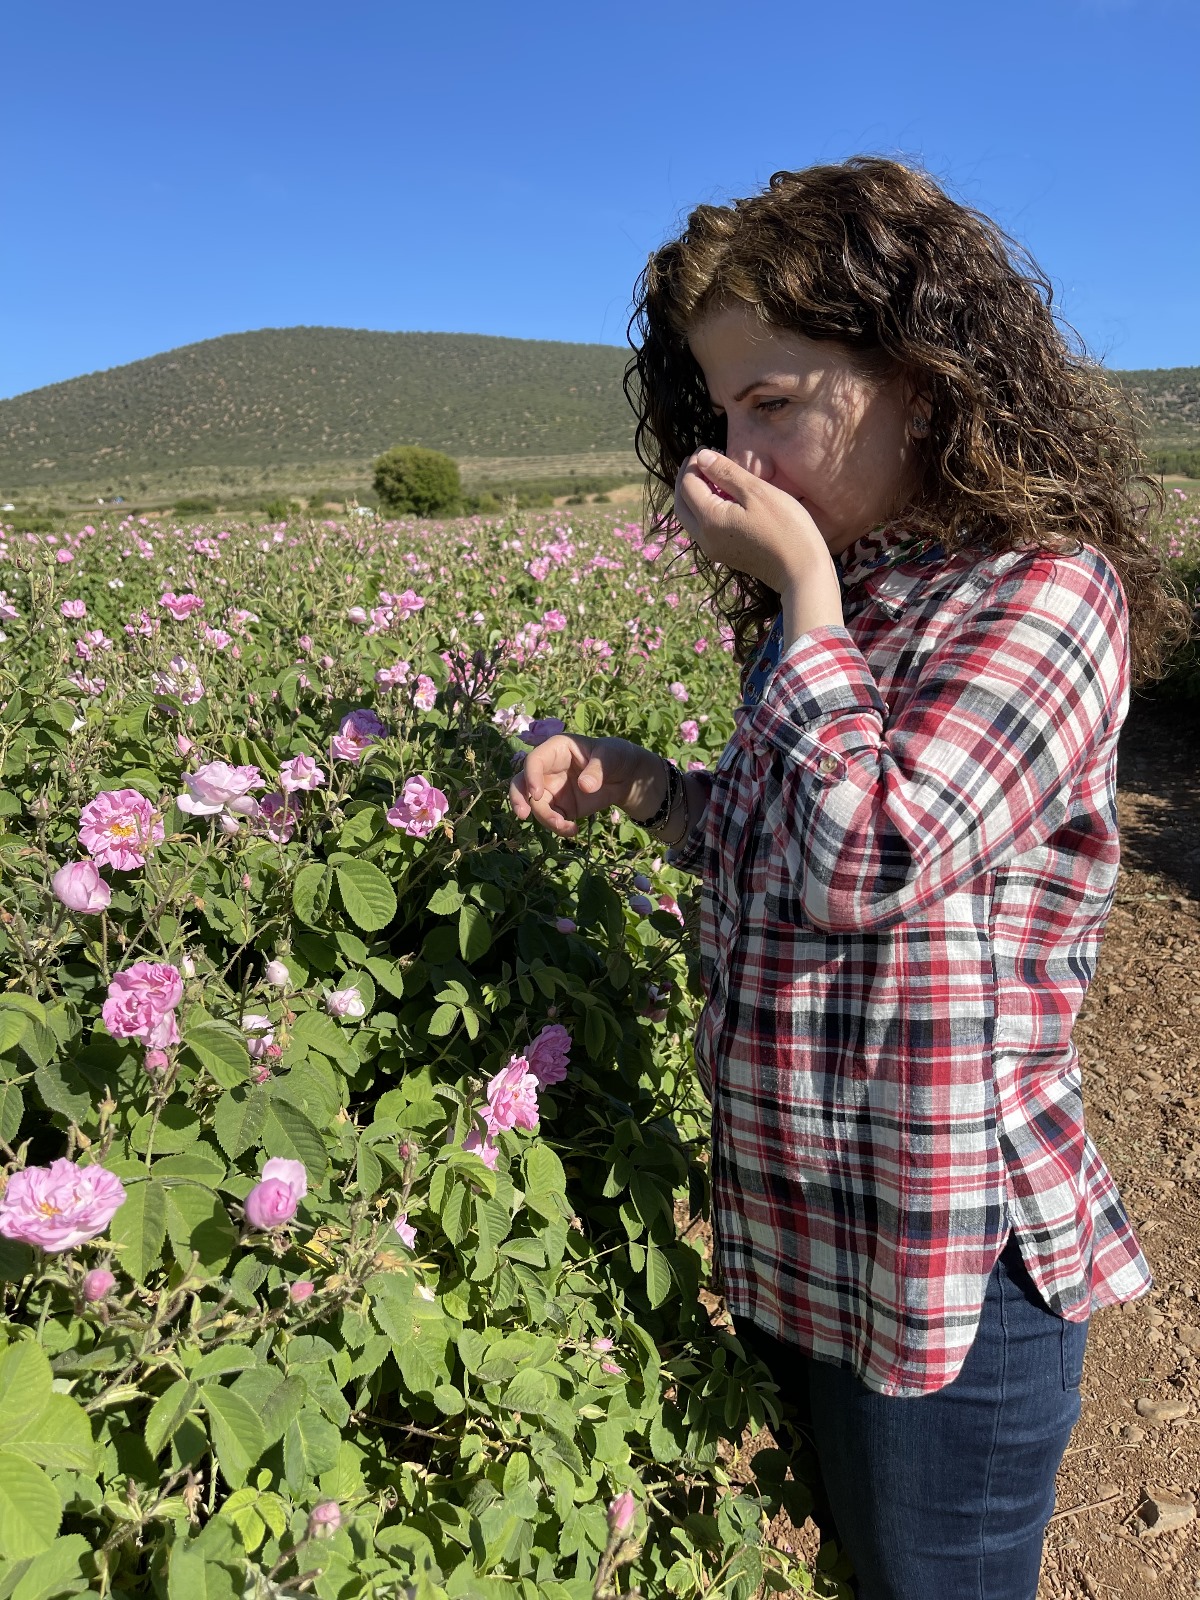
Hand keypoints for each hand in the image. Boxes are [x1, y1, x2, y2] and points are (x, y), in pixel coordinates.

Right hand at [508, 735, 657, 838]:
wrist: (625, 777)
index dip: (531, 776)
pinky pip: (551, 818)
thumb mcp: (610, 757)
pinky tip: (573, 830)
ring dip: (545, 819)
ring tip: (566, 827)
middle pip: (522, 782)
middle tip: (522, 815)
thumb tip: (584, 787)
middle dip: (518, 798)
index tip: (536, 795)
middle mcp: (548, 770)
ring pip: (535, 805)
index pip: (535, 761)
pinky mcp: (560, 807)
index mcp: (556, 750)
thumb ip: (597, 769)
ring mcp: (551, 790)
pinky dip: (558, 827)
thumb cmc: (614, 757)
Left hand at [673, 448, 834, 593]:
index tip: (706, 448)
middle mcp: (704, 538)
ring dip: (694, 496)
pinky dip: (705, 510)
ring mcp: (713, 549)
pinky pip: (704, 528)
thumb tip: (702, 457)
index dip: (694, 464)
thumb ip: (726, 473)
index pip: (688, 485)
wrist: (802, 572)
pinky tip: (721, 499)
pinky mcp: (725, 555)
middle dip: (686, 480)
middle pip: (682, 504)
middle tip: (699, 460)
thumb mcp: (757, 492)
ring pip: (691, 518)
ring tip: (710, 476)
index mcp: (710, 519)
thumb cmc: (786, 527)